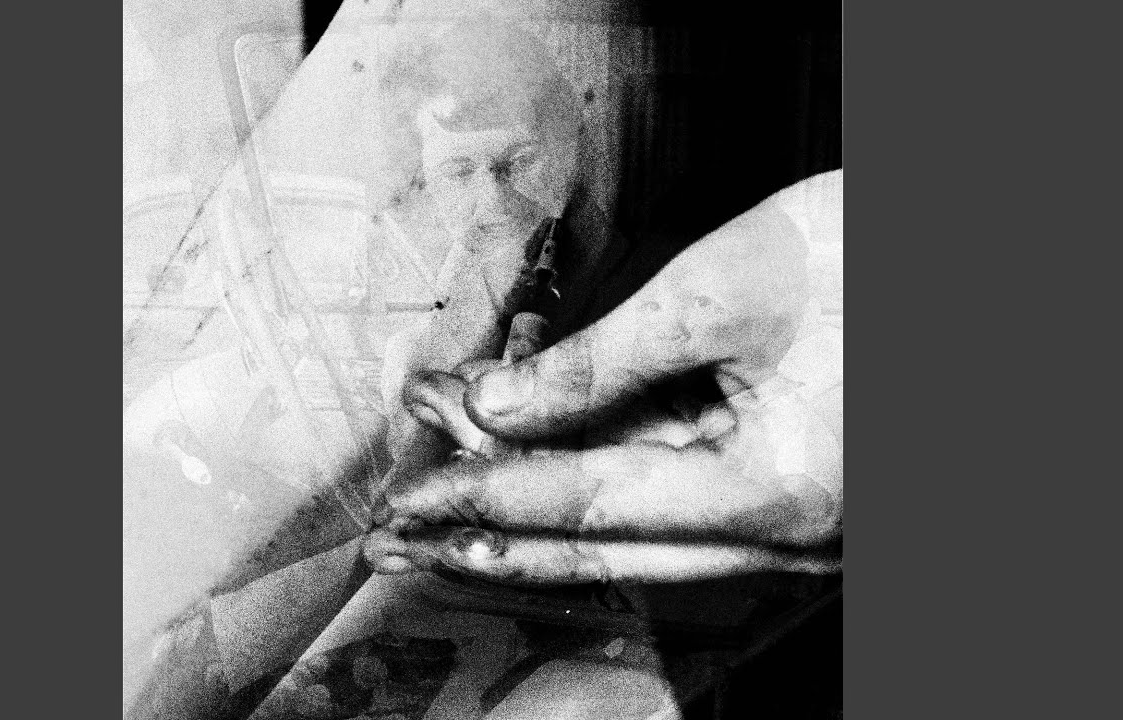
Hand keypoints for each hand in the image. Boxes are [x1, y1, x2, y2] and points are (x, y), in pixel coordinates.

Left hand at [365, 171, 843, 584]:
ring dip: (541, 517)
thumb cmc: (877, 252)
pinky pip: (681, 510)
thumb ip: (600, 361)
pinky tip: (541, 473)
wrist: (980, 253)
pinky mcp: (795, 499)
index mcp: (782, 493)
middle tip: (398, 543)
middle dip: (495, 541)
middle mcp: (793, 538)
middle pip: (609, 556)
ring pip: (640, 542)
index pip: (596, 507)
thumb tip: (500, 403)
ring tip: (447, 506)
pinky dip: (604, 488)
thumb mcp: (725, 289)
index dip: (492, 494)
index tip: (410, 496)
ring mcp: (799, 528)